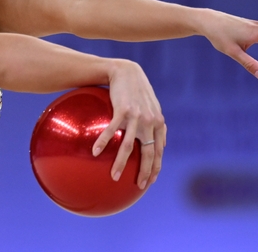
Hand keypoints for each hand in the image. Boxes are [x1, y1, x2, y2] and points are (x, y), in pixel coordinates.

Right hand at [92, 60, 165, 189]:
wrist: (126, 71)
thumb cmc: (137, 90)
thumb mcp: (152, 107)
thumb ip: (157, 125)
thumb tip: (162, 145)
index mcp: (158, 123)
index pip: (159, 151)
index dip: (156, 167)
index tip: (151, 181)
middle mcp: (150, 122)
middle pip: (148, 153)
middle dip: (144, 172)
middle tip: (138, 186)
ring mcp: (136, 117)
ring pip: (128, 146)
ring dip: (121, 164)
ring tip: (114, 176)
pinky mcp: (122, 111)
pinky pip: (111, 131)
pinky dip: (103, 142)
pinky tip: (95, 152)